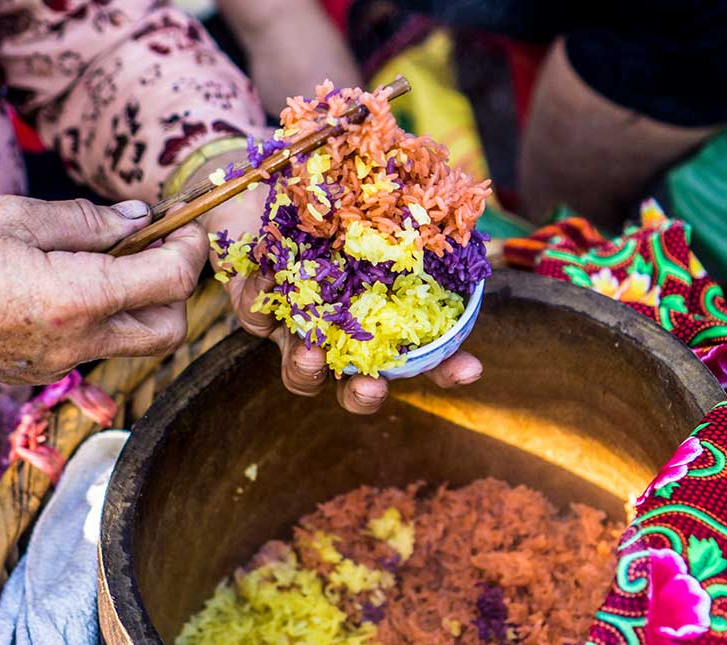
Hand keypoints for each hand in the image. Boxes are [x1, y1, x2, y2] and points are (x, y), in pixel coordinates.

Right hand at [0, 195, 205, 383]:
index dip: (190, 249)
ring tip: (113, 258)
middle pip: (169, 329)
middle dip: (177, 288)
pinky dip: (104, 315)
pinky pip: (95, 346)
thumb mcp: (16, 217)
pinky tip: (74, 282)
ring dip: (142, 302)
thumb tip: (140, 219)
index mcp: (78, 299)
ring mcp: (60, 363)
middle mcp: (79, 341)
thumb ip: (89, 220)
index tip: (185, 224)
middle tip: (159, 247)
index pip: (171, 281)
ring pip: (134, 341)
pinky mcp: (41, 371)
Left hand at [196, 152, 482, 413]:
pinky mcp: (255, 303)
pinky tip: (268, 275)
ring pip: (301, 369)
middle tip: (372, 385)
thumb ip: (413, 204)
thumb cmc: (333, 182)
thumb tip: (459, 205)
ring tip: (309, 353)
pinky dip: (261, 302)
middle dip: (365, 395)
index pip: (422, 354)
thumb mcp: (378, 188)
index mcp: (382, 309)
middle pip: (357, 383)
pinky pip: (256, 316)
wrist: (267, 169)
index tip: (470, 369)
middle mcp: (341, 327)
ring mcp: (297, 323)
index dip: (448, 368)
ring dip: (305, 370)